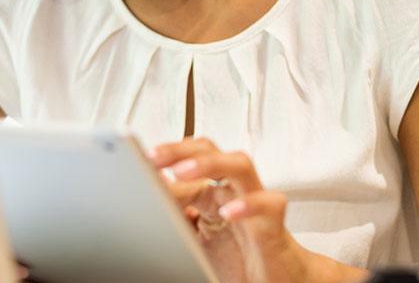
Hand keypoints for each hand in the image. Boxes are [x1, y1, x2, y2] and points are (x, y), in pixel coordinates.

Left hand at [149, 137, 362, 282]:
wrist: (281, 281)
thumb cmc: (240, 261)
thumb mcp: (196, 240)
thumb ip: (177, 218)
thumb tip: (148, 202)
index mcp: (213, 194)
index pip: (190, 161)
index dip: (165, 160)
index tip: (137, 165)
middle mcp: (234, 192)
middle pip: (212, 151)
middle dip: (181, 149)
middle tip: (154, 156)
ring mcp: (256, 205)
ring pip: (241, 165)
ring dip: (211, 163)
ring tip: (183, 170)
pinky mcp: (273, 226)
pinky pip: (268, 204)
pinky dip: (248, 205)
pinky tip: (228, 212)